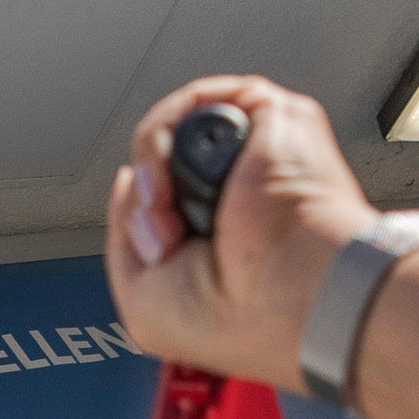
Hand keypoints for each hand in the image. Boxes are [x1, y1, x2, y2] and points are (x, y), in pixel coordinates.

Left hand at [103, 74, 377, 394]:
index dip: (141, 204)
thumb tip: (130, 178)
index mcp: (226, 228)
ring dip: (151, 166)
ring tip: (164, 209)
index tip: (150, 238)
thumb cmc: (238, 318)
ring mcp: (257, 151)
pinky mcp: (273, 117)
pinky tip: (169, 177)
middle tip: (162, 234)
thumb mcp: (144, 299)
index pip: (166, 188)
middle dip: (144, 191)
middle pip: (164, 156)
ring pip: (177, 126)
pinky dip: (164, 133)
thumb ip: (127, 235)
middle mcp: (242, 187)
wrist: (290, 295)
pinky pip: (198, 100)